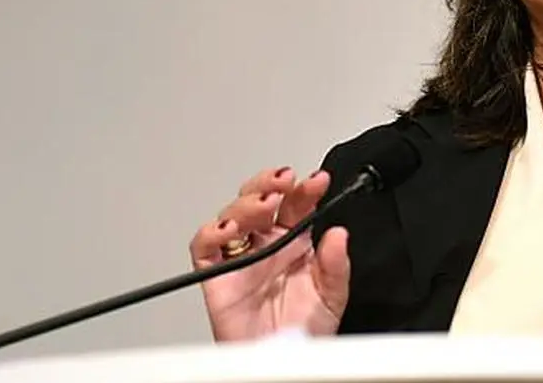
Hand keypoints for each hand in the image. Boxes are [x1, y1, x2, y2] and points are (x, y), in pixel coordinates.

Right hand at [189, 167, 349, 340]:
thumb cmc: (304, 330)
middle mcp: (266, 243)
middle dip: (270, 183)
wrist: (284, 361)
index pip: (297, 203)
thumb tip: (339, 234)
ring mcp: (240, 256)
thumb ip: (336, 264)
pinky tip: (229, 228)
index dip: (305, 187)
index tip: (318, 181)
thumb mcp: (332, 295)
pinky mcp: (216, 275)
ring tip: (266, 202)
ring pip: (233, 214)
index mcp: (295, 241)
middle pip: (260, 198)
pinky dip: (211, 233)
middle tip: (285, 182)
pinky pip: (204, 247)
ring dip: (247, 202)